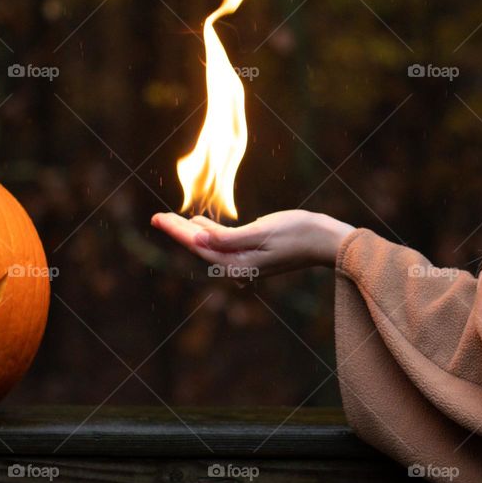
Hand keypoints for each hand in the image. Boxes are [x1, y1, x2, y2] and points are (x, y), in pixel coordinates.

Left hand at [151, 209, 354, 278]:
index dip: (175, 230)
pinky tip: (200, 223)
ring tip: (171, 219)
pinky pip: (222, 244)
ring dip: (190, 231)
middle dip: (177, 231)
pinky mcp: (253, 255)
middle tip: (156, 216)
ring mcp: (246, 262)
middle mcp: (238, 266)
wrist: (326, 241)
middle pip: (199, 246)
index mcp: (237, 263)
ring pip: (209, 245)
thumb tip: (198, 237)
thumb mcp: (260, 232)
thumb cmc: (297, 233)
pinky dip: (208, 232)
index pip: (197, 244)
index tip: (157, 217)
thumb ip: (227, 238)